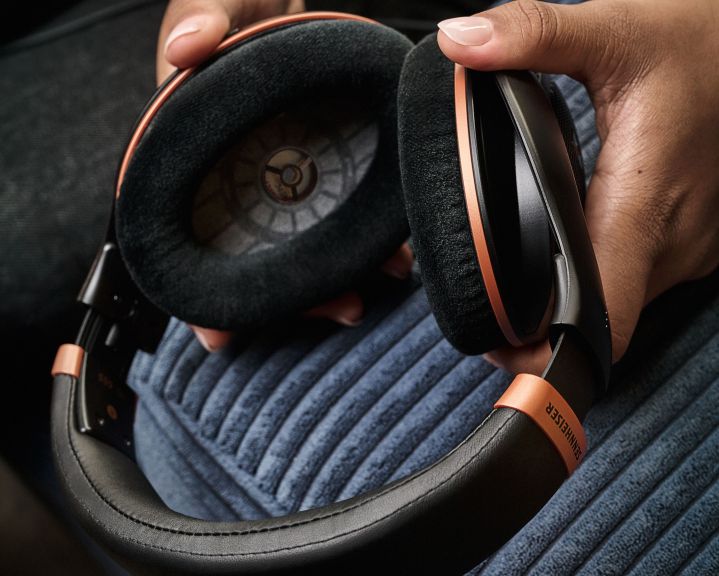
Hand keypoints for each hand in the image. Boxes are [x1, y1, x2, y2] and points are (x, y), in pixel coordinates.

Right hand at [156, 0, 412, 350]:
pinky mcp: (326, 169)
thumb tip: (184, 50)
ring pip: (305, 246)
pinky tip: (394, 254)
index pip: (190, 235)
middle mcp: (240, 178)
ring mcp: (286, 178)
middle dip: (291, 296)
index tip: (220, 335)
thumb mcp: (216, 0)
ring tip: (370, 293)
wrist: (292, 1)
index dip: (199, 291)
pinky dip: (366, 240)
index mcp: (197, 156)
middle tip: (337, 309)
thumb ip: (200, 16)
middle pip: (257, 257)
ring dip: (336, 276)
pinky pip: (344, 215)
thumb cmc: (240, 2)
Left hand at [437, 0, 718, 373]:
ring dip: (569, 298)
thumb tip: (461, 42)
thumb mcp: (617, 29)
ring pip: (616, 298)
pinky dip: (599, 271)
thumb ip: (533, 35)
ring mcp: (689, 248)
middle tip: (488, 298)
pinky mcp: (693, 242)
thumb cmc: (708, 42)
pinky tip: (572, 244)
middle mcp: (672, 243)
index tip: (498, 346)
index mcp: (644, 204)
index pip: (600, 317)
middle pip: (597, 316)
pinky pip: (635, 276)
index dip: (545, 348)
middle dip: (539, 322)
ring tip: (518, 274)